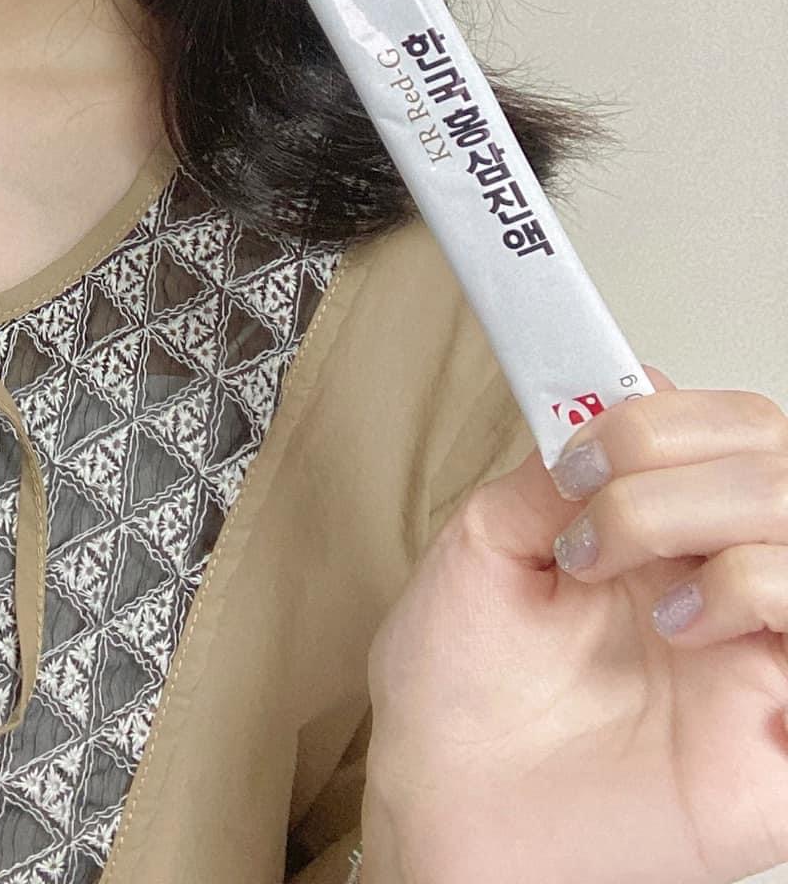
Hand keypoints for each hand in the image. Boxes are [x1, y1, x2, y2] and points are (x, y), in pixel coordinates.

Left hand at [361, 364, 787, 883]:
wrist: (445, 800)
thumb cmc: (456, 688)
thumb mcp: (481, 545)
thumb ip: (547, 474)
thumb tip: (606, 397)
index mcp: (656, 525)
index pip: (733, 429)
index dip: (668, 421)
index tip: (583, 455)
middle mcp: (718, 579)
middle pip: (782, 468)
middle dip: (685, 473)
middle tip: (597, 524)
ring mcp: (758, 658)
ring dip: (731, 542)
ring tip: (652, 601)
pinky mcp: (782, 744)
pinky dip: (771, 611)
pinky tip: (697, 640)